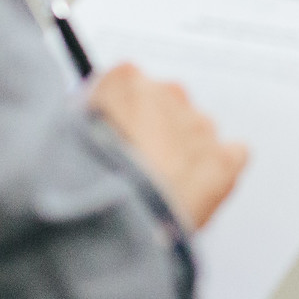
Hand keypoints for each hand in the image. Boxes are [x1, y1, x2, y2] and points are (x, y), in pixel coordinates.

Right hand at [87, 63, 246, 228]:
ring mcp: (199, 125)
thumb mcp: (65, 138)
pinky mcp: (224, 158)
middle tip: (138, 164)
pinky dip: (220, 167)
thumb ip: (88, 120)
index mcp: (125, 81)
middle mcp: (167, 93)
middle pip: (165, 105)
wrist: (116, 217)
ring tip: (161, 185)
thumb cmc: (84, 180)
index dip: (122, 113)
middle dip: (155, 130)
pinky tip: (199, 187)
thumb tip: (94, 125)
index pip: (127, 84)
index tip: (116, 133)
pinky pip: (233, 153)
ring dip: (184, 151)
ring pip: (196, 130)